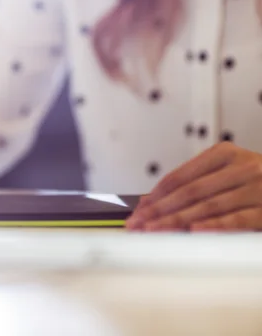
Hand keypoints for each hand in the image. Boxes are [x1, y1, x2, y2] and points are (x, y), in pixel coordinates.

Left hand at [126, 142, 261, 231]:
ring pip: (208, 206)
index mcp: (224, 154)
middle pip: (189, 192)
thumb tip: (150, 202)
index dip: (155, 196)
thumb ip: (194, 184)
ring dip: (177, 221)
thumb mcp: (227, 173)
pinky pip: (238, 219)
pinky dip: (214, 225)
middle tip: (138, 225)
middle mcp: (241, 166)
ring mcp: (258, 186)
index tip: (137, 212)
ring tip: (155, 232)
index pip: (179, 177)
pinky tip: (194, 231)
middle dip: (159, 211)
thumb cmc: (257, 182)